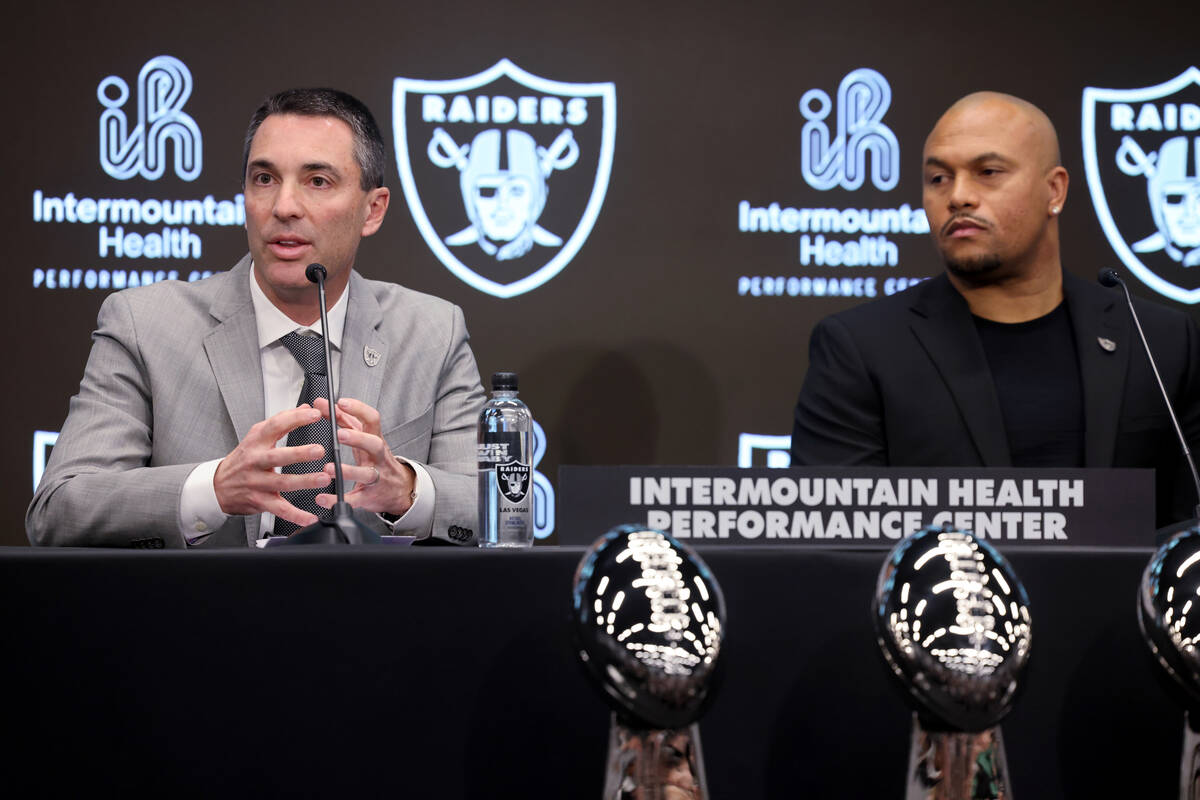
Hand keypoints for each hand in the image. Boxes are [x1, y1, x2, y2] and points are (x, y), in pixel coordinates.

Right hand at [213, 405, 331, 526]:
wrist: (219, 486)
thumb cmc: (243, 460)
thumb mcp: (258, 437)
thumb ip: (282, 422)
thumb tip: (304, 408)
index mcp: (257, 442)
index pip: (275, 426)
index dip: (294, 419)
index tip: (314, 414)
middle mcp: (256, 461)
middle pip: (277, 456)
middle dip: (299, 453)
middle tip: (319, 450)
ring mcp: (257, 482)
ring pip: (282, 483)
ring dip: (304, 481)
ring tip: (323, 478)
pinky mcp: (260, 501)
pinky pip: (280, 509)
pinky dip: (296, 515)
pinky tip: (311, 517)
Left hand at [313, 397, 415, 514]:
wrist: (400, 489)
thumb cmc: (377, 460)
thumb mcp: (364, 438)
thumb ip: (343, 420)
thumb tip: (321, 403)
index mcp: (375, 440)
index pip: (372, 420)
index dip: (359, 409)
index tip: (341, 402)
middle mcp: (378, 457)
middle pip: (375, 444)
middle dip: (358, 438)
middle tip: (340, 434)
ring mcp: (376, 477)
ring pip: (366, 474)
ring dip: (348, 471)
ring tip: (328, 469)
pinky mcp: (369, 497)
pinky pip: (354, 499)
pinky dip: (338, 500)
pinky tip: (323, 498)